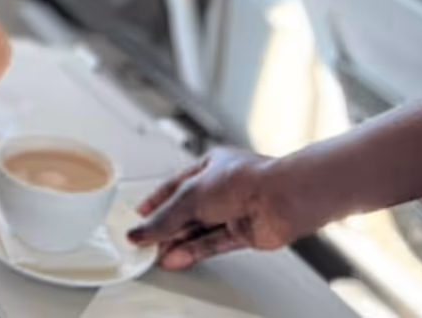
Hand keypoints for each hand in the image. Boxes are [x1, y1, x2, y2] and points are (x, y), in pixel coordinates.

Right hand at [126, 148, 301, 269]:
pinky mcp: (242, 232)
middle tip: (144, 241)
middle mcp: (222, 188)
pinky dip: (193, 251)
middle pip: (186, 210)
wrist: (282, 199)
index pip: (175, 184)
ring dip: (177, 242)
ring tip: (155, 255)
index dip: (156, 200)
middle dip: (165, 226)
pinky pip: (211, 244)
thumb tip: (141, 231)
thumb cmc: (247, 180)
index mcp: (210, 165)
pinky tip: (176, 257)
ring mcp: (233, 210)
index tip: (140, 215)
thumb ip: (165, 217)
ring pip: (198, 230)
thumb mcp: (192, 194)